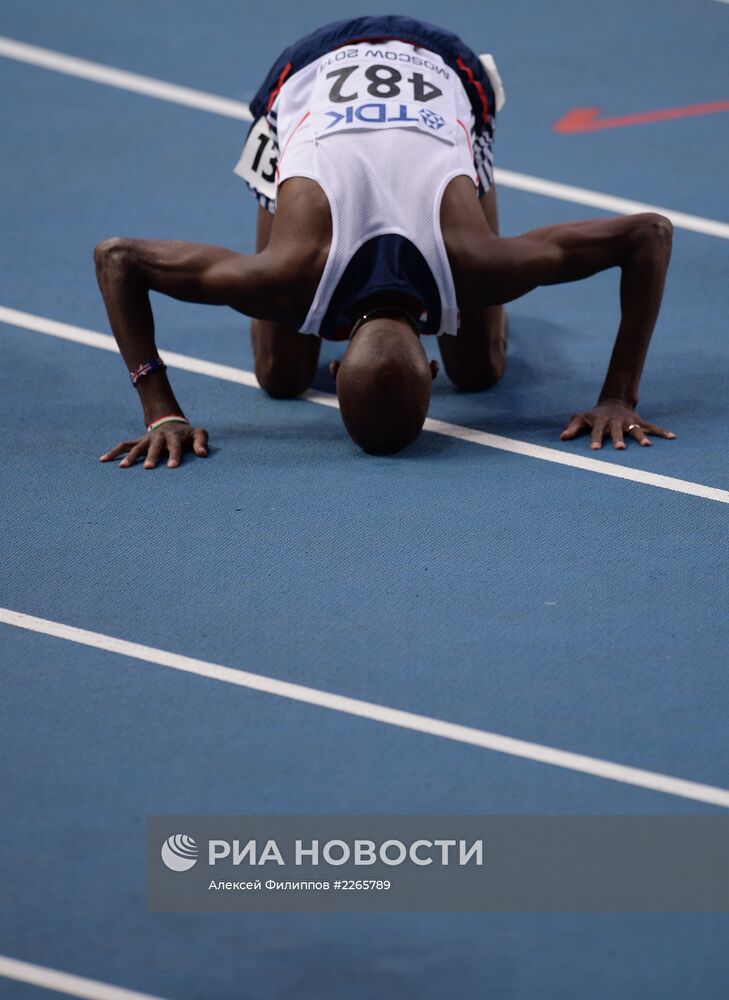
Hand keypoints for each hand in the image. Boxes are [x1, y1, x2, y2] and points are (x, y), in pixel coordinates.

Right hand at [100, 423, 208, 467]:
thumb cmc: (187, 434)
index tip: (173, 467)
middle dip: (151, 457)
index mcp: (173, 436)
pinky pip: (124, 446)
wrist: (171, 422)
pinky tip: (103, 460)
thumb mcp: (198, 434)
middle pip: (154, 447)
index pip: (175, 446)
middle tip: (148, 468)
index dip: (174, 455)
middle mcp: (158, 437)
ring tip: (123, 467)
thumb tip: (203, 454)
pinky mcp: (138, 441)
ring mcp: (146, 439)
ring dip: (130, 457)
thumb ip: (201, 442)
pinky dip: (113, 452)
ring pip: (137, 447)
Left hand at [560, 400, 675, 450]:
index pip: (596, 431)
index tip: (594, 450)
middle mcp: (615, 421)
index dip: (594, 439)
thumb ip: (571, 427)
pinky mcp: (639, 421)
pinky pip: (652, 427)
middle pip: (617, 430)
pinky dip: (662, 432)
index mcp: (600, 421)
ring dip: (641, 437)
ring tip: (647, 446)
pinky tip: (672, 437)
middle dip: (618, 439)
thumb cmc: (593, 415)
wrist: (613, 401)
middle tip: (620, 448)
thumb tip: (562, 438)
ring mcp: (629, 421)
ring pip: (635, 429)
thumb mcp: (580, 418)